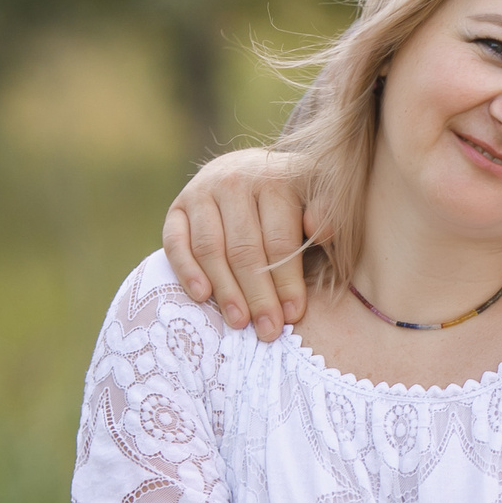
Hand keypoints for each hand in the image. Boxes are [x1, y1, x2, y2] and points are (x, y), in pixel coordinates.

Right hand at [161, 147, 313, 338]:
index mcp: (275, 181)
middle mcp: (235, 181)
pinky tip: (201, 295)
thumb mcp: (318, 197)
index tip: (293, 314)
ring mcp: (202, 192)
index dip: (287, 281)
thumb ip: (326, 212)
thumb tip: (324, 231)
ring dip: (225, 290)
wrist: (250, 172)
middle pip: (244, 250)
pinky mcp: (177, 207)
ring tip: (239, 323)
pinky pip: (175, 241)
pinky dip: (186, 270)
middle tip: (267, 331)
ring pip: (210, 249)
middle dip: (258, 296)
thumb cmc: (292, 197)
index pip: (279, 240)